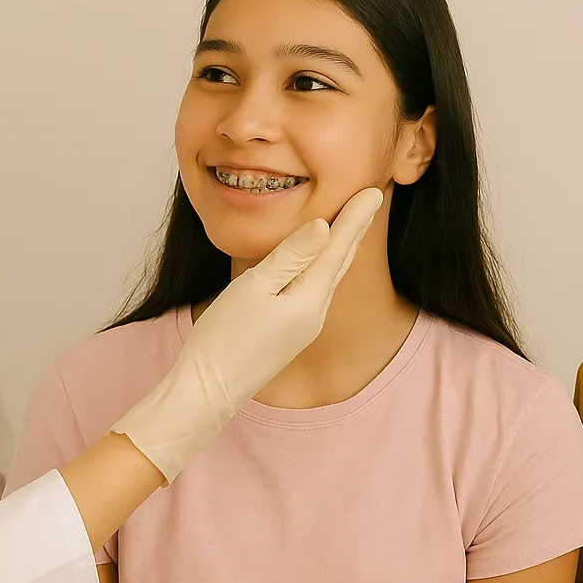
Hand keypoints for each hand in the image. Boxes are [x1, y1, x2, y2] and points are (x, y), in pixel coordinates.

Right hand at [111, 187, 383, 480]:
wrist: (209, 391)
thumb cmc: (224, 338)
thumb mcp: (254, 288)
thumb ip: (290, 257)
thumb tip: (324, 227)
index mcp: (309, 299)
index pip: (337, 247)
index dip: (355, 217)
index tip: (374, 190)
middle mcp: (315, 314)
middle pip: (340, 262)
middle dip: (355, 229)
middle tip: (372, 198)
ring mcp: (304, 327)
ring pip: (329, 277)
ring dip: (342, 248)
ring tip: (352, 224)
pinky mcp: (290, 334)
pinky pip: (316, 291)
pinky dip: (325, 267)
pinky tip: (320, 263)